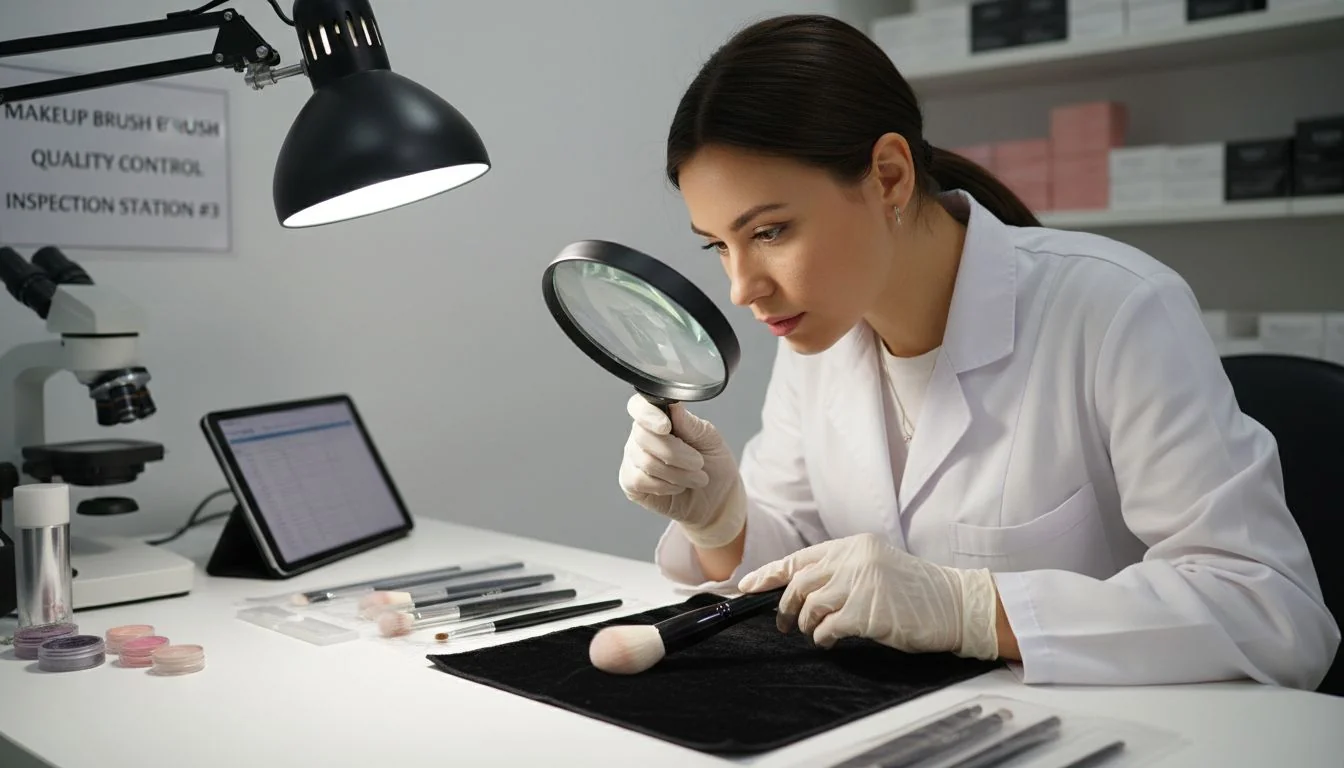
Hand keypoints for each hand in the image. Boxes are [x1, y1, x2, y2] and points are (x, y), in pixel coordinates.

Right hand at [618, 394, 745, 548]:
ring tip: (697, 478)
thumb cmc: (714, 465)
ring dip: (677, 473)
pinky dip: (665, 486)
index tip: (666, 426)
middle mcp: (641, 436)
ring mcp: (633, 459)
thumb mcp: (711, 441)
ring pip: (646, 461)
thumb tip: (675, 407)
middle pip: (644, 436)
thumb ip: (692, 425)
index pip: (639, 406)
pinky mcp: (630, 482)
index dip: (648, 414)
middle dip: (676, 453)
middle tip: (699, 463)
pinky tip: (678, 487)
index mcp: (659, 418)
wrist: (716, 499)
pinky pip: (639, 480)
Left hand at [737, 533, 998, 658]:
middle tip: (784, 624)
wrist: (956, 605)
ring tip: (815, 632)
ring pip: (809, 606)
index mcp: (855, 545)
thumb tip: (801, 590)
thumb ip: (844, 570)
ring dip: (805, 624)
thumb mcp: (877, 566)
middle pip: (799, 583)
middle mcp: (855, 559)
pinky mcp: (867, 612)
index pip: (801, 558)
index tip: (747, 586)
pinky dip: (822, 637)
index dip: (769, 573)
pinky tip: (830, 640)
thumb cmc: (917, 592)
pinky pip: (826, 627)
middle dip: (784, 607)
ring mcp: (861, 584)